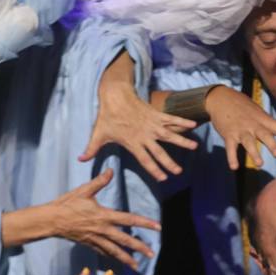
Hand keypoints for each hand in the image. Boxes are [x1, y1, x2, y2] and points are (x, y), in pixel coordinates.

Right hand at [41, 168, 160, 269]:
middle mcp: (102, 230)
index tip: (157, 227)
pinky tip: (118, 261)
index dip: (144, 223)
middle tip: (151, 254)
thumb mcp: (83, 190)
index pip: (129, 219)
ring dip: (127, 258)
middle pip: (125, 240)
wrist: (51, 220)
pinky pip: (103, 252)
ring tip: (137, 266)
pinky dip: (111, 257)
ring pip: (114, 251)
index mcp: (104, 216)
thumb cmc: (67, 204)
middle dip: (139, 248)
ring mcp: (95, 239)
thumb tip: (110, 170)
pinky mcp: (89, 244)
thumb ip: (99, 181)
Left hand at [81, 78, 196, 181]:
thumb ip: (91, 149)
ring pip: (169, 135)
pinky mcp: (156, 114)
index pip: (145, 160)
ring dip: (182, 142)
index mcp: (132, 143)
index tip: (162, 179)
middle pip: (159, 152)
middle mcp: (144, 135)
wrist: (115, 96)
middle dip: (169, 163)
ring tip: (194, 147)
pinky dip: (182, 122)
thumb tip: (80, 160)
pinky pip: (171, 119)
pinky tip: (193, 125)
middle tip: (178, 172)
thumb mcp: (98, 134)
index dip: (154, 170)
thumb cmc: (107, 116)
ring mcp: (152, 125)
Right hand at [206, 85, 275, 169]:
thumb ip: (274, 123)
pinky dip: (232, 157)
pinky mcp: (228, 134)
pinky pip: (230, 147)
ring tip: (260, 164)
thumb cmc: (242, 106)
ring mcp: (240, 130)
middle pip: (264, 134)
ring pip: (248, 142)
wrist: (220, 98)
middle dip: (271, 144)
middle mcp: (252, 124)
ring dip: (254, 153)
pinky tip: (234, 167)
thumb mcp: (259, 111)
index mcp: (262, 119)